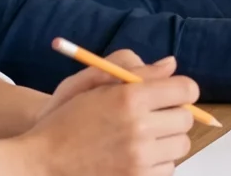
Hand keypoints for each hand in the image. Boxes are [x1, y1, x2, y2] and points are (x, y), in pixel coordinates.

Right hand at [15, 51, 197, 175]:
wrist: (42, 161)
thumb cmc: (65, 119)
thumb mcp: (90, 82)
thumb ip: (133, 69)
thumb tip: (170, 65)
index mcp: (129, 98)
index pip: (186, 89)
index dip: (182, 89)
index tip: (173, 94)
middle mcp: (139, 129)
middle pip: (187, 119)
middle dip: (173, 114)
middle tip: (153, 116)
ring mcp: (140, 159)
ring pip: (181, 145)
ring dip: (167, 140)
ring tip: (141, 137)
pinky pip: (169, 168)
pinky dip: (157, 162)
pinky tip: (136, 156)